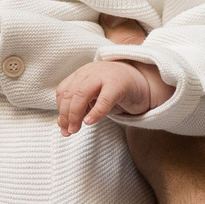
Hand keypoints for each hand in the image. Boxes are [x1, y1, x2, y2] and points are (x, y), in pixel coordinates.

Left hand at [55, 59, 173, 135]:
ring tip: (76, 129)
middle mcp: (90, 72)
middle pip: (70, 93)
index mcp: (82, 74)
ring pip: (81, 94)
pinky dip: (95, 112)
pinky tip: (90, 122)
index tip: (63, 127)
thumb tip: (61, 124)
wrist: (144, 84)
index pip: (63, 91)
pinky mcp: (119, 84)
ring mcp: (104, 76)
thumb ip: (79, 109)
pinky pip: (104, 99)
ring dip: (75, 114)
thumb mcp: (95, 101)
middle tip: (69, 131)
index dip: (60, 110)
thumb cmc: (117, 93)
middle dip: (67, 115)